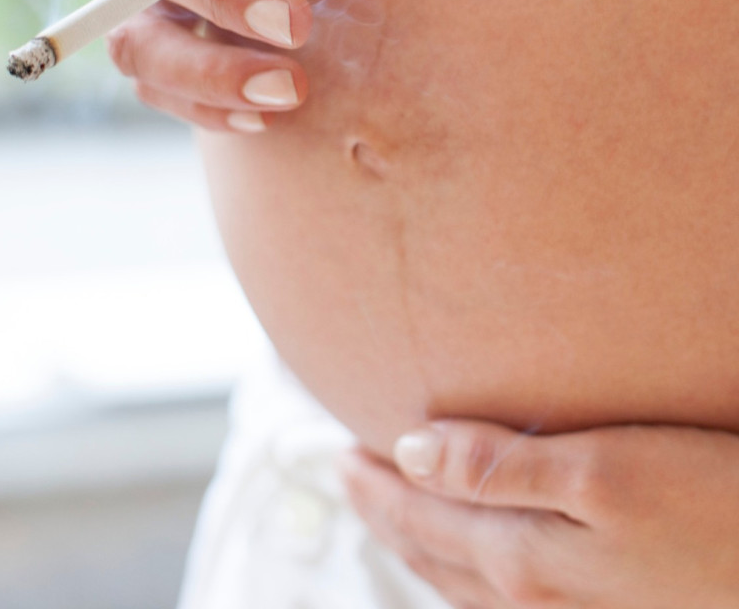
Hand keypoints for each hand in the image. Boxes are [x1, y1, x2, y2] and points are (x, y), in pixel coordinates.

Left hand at [342, 419, 738, 607]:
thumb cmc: (712, 506)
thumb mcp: (602, 472)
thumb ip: (498, 467)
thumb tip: (409, 452)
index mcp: (522, 557)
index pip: (421, 515)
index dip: (376, 484)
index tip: (341, 451)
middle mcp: (532, 600)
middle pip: (431, 553)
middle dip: (383, 514)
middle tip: (348, 476)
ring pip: (461, 585)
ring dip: (416, 547)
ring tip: (390, 516)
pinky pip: (501, 604)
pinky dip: (464, 579)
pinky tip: (470, 571)